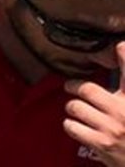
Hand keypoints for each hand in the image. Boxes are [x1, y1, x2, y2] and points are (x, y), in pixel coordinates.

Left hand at [63, 42, 124, 164]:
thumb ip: (123, 89)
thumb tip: (118, 56)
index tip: (119, 45)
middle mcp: (123, 111)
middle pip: (87, 89)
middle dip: (74, 86)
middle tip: (70, 86)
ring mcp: (111, 128)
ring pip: (76, 107)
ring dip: (73, 108)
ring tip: (77, 109)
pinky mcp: (101, 143)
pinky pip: (72, 126)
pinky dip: (71, 125)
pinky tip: (78, 126)